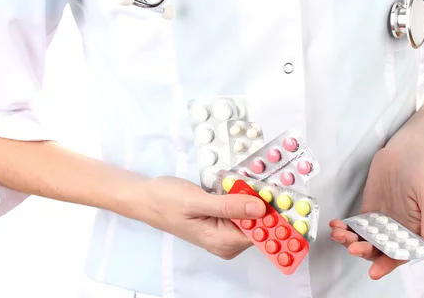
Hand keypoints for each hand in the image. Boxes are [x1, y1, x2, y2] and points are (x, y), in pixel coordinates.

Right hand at [135, 176, 265, 259]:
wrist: (147, 197)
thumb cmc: (167, 201)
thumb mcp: (198, 201)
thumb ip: (229, 206)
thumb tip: (260, 208)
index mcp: (223, 242)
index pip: (260, 233)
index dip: (271, 214)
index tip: (275, 193)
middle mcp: (227, 242)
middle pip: (258, 225)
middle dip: (262, 203)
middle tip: (260, 181)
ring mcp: (225, 232)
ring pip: (251, 216)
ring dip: (252, 197)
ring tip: (246, 180)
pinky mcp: (222, 221)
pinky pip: (241, 210)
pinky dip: (243, 197)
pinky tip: (239, 184)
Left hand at [330, 144, 423, 279]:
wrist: (409, 149)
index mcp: (415, 232)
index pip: (400, 255)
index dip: (387, 265)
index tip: (374, 272)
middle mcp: (397, 231)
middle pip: (378, 250)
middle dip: (364, 251)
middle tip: (352, 247)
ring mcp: (382, 221)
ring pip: (364, 239)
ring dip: (350, 241)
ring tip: (339, 235)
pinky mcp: (369, 210)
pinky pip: (356, 225)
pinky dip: (345, 228)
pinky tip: (337, 226)